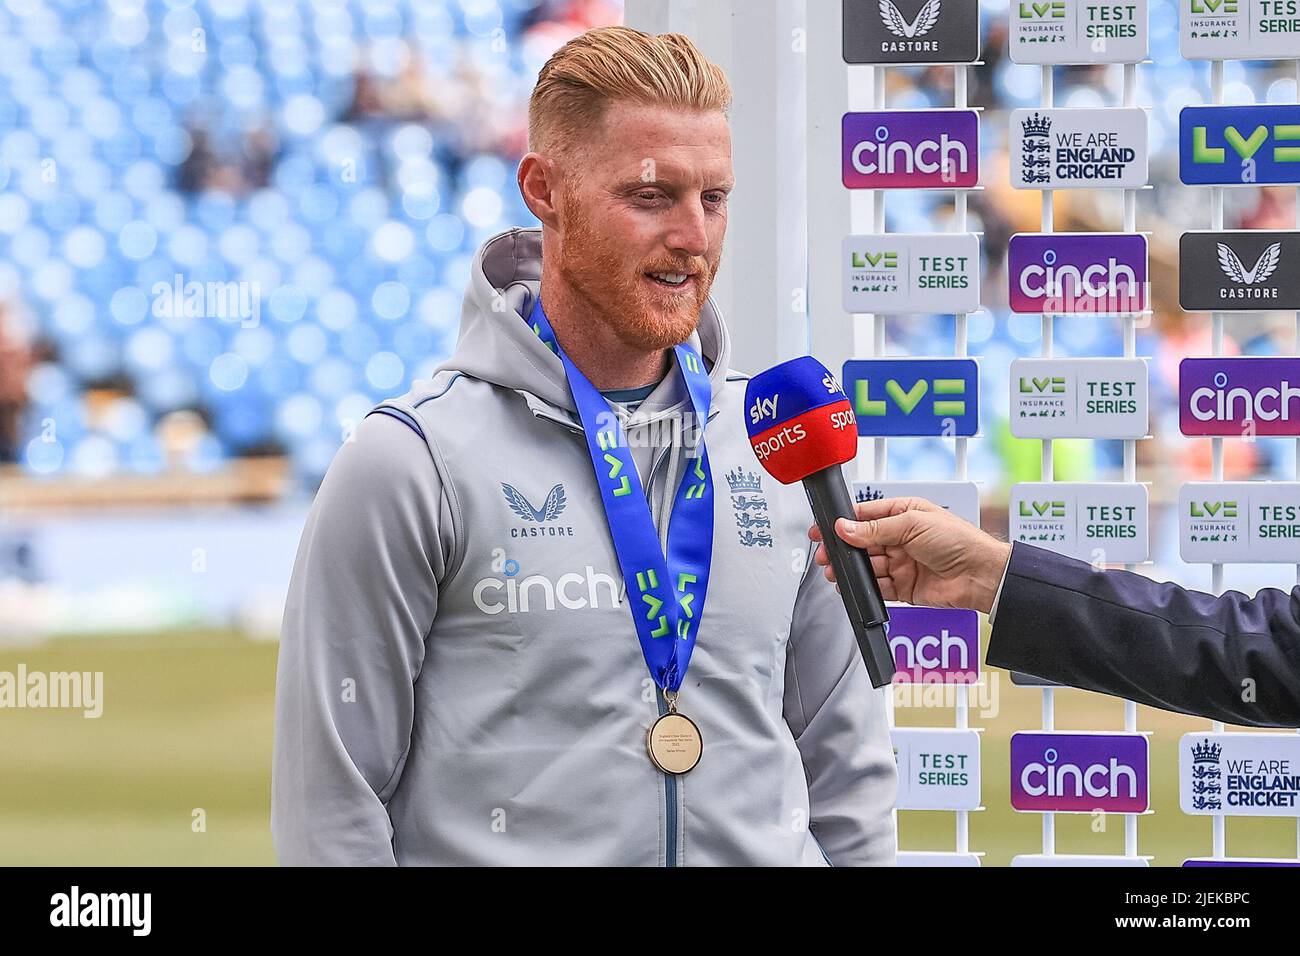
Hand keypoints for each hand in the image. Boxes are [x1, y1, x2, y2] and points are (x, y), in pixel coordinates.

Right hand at [807, 496, 1011, 612]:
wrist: (980, 576)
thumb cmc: (959, 541)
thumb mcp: (913, 524)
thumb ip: (876, 529)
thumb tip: (846, 527)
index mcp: (904, 514)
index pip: (866, 515)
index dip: (844, 522)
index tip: (824, 528)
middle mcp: (901, 538)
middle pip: (862, 543)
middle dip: (843, 549)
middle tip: (827, 554)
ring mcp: (902, 562)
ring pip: (867, 566)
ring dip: (852, 570)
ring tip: (837, 572)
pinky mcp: (904, 586)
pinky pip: (878, 587)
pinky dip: (865, 588)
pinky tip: (856, 586)